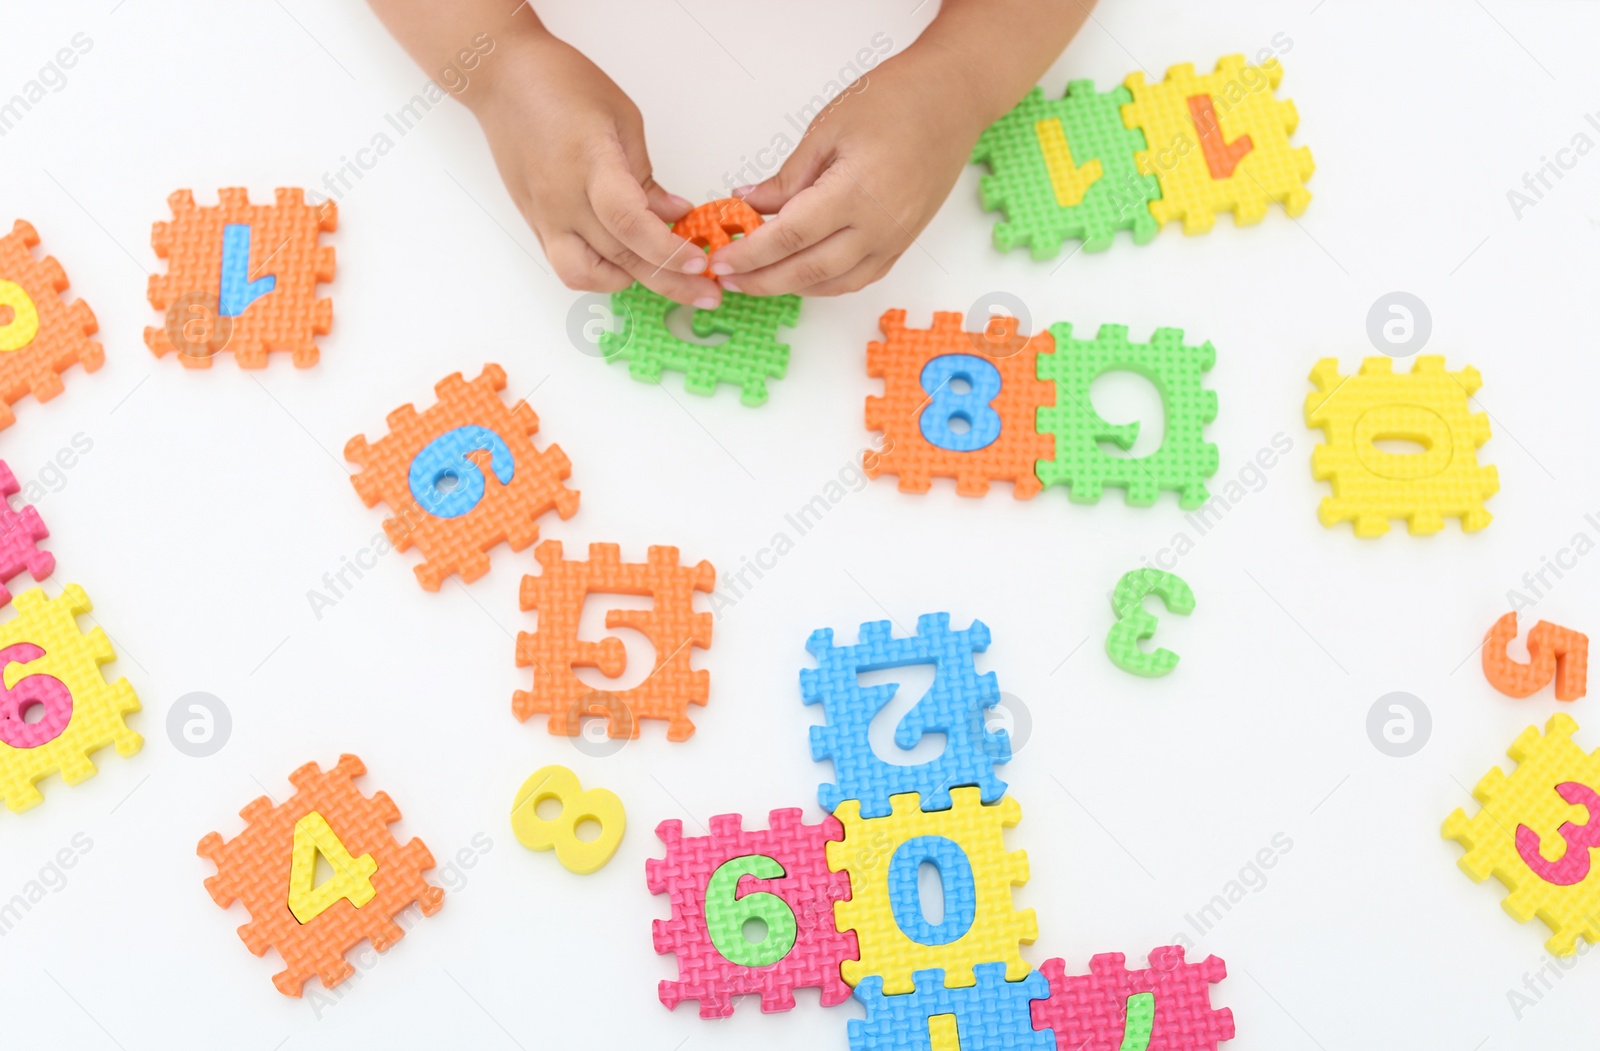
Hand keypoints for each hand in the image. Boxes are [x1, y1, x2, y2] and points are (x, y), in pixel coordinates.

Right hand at [470, 35, 721, 306]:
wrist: (503, 78)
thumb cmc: (562, 85)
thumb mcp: (623, 119)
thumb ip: (647, 177)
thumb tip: (674, 214)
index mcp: (590, 163)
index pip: (629, 222)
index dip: (666, 249)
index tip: (699, 261)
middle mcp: (563, 198)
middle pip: (618, 258)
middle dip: (669, 281)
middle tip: (706, 293)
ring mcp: (545, 215)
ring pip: (584, 275)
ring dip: (627, 282)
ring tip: (660, 272)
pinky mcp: (535, 223)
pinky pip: (566, 265)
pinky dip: (599, 273)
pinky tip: (626, 263)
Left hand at [707, 47, 989, 296]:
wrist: (953, 100)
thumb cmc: (895, 101)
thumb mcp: (827, 129)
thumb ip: (788, 177)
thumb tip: (750, 203)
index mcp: (856, 193)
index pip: (789, 237)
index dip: (750, 254)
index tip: (720, 260)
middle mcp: (879, 226)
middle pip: (808, 270)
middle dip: (762, 279)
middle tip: (728, 279)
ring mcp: (894, 239)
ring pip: (834, 283)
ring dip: (791, 286)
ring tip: (757, 279)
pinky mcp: (903, 242)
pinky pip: (859, 277)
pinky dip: (824, 283)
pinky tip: (799, 275)